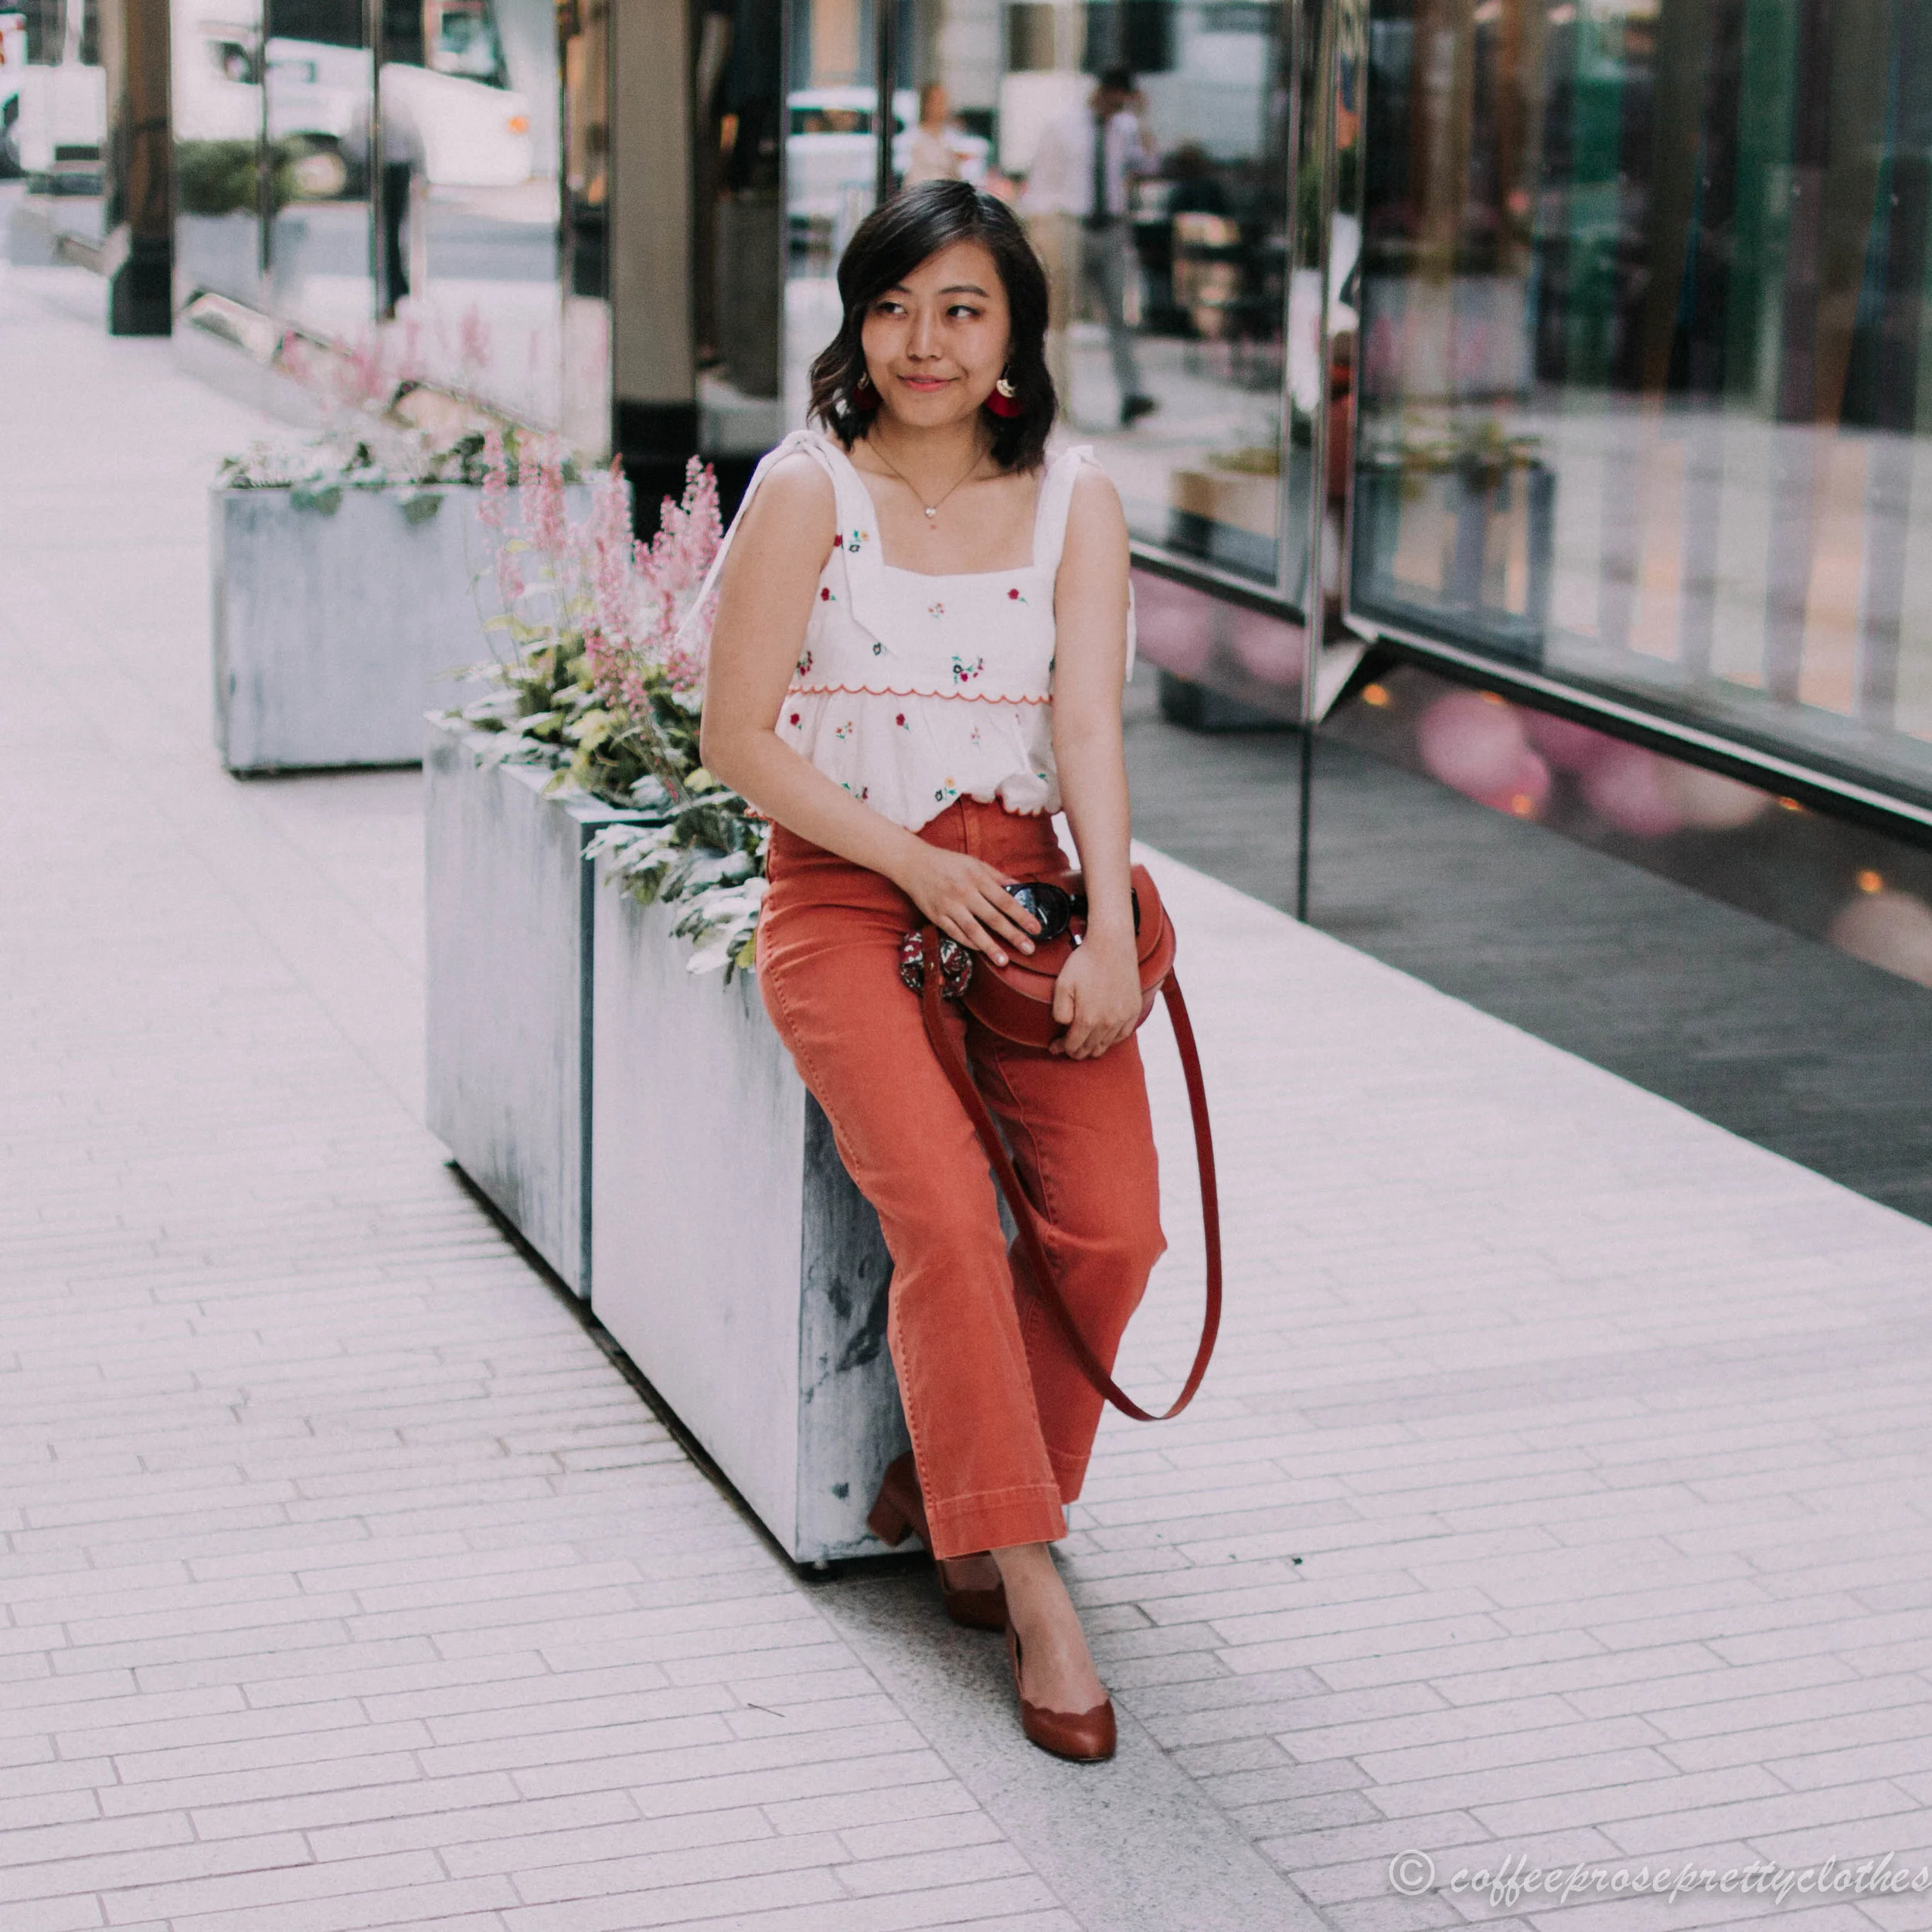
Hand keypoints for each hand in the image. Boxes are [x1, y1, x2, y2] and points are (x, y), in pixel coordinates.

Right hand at [896, 843, 1040, 966]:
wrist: (914, 863)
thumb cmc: (948, 863)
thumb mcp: (975, 863)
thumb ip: (998, 877)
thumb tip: (1021, 888)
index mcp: (977, 878)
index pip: (1005, 900)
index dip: (1022, 916)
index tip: (1036, 929)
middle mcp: (964, 893)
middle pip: (992, 918)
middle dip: (1012, 935)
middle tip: (1029, 949)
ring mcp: (949, 906)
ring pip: (973, 930)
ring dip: (990, 947)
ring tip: (1004, 961)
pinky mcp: (936, 916)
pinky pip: (955, 933)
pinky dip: (969, 943)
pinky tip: (982, 950)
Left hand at [1050, 932, 1141, 1058]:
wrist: (1111, 945)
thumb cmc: (1084, 963)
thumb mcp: (1062, 985)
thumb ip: (1060, 1011)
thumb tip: (1064, 1026)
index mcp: (1088, 1019)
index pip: (1073, 1046)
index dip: (1062, 1048)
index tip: (1055, 1047)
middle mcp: (1108, 1023)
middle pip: (1089, 1049)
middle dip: (1076, 1050)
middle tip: (1067, 1046)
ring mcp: (1123, 1017)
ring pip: (1106, 1045)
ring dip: (1093, 1047)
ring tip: (1084, 1042)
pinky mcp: (1134, 1010)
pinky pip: (1123, 1035)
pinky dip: (1111, 1040)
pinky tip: (1103, 1036)